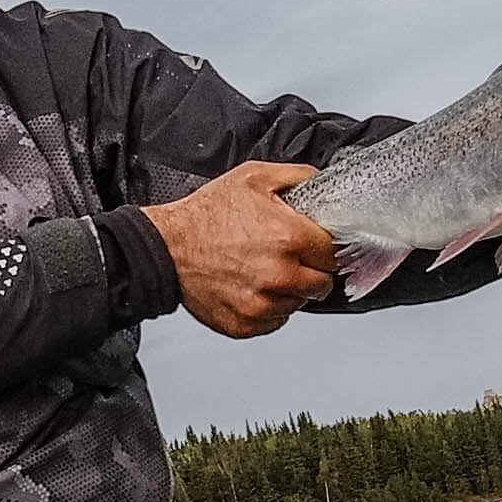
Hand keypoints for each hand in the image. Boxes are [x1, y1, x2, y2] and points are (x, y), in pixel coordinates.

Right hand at [143, 162, 337, 337]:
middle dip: (311, 269)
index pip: (334, 253)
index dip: (324, 246)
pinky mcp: (246, 324)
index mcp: (288, 238)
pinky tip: (251, 286)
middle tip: (289, 256)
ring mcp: (262, 305)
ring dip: (290, 289)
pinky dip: (269, 306)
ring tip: (263, 269)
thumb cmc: (206, 215)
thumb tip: (323, 183)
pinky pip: (276, 320)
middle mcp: (279, 275)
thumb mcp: (254, 177)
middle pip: (323, 284)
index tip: (314, 244)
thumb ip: (298, 177)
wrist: (166, 247)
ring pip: (299, 303)